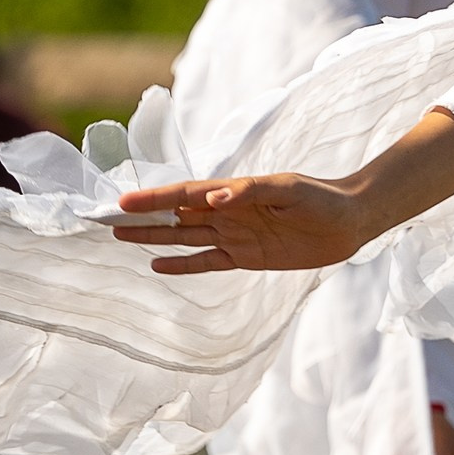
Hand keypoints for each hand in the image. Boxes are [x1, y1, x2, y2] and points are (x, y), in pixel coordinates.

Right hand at [115, 169, 380, 276]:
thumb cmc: (320, 197)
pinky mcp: (246, 257)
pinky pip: (206, 262)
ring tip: (119, 237)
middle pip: (174, 215)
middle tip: (104, 219)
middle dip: (141, 217)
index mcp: (231, 192)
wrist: (349, 221)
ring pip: (183, 237)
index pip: (183, 195)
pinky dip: (182, 264)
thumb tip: (213, 197)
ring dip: (153, 237)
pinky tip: (157, 265)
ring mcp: (234, 235)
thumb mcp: (286, 189)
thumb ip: (248, 192)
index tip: (120, 202)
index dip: (152, 199)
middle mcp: (226, 213)